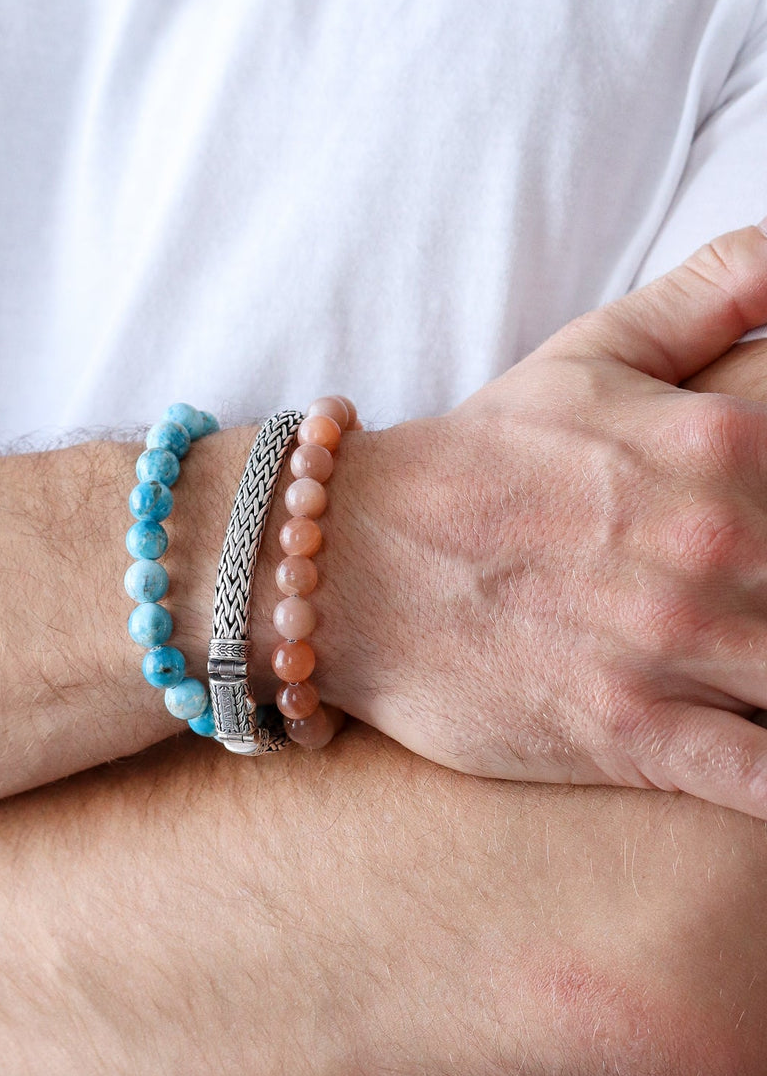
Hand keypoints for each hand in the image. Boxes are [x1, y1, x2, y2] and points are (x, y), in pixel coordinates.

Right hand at [324, 224, 766, 817]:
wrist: (350, 556)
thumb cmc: (483, 458)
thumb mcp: (595, 351)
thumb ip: (717, 291)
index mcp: (727, 441)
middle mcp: (722, 543)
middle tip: (757, 589)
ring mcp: (680, 646)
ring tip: (757, 665)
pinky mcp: (635, 735)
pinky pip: (764, 784)